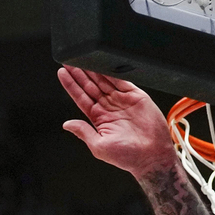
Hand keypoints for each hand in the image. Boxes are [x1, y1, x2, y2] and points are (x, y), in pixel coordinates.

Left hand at [57, 65, 175, 176]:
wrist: (152, 156)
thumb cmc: (127, 157)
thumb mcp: (99, 146)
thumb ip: (83, 132)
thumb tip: (66, 124)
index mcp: (98, 118)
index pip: (81, 97)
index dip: (71, 85)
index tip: (62, 73)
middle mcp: (109, 107)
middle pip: (91, 85)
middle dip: (80, 73)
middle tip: (70, 60)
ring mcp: (122, 100)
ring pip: (104, 80)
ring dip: (93, 69)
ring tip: (82, 57)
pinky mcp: (136, 96)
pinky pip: (122, 80)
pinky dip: (112, 71)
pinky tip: (103, 63)